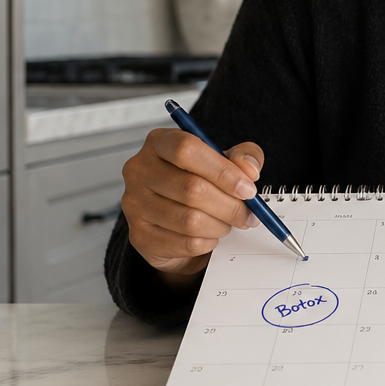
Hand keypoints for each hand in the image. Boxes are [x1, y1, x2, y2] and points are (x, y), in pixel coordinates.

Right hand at [121, 129, 264, 284]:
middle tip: (249, 214)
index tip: (248, 188)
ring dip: (220, 225)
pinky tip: (210, 235)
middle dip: (230, 206)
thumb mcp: (223, 161)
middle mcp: (139, 170)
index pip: (187, 149)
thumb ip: (242, 157)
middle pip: (192, 189)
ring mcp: (134, 204)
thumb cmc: (198, 181)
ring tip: (228, 223)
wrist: (170, 219)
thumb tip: (250, 170)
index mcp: (159, 143)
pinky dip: (208, 242)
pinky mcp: (139, 236)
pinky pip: (185, 243)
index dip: (223, 171)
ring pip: (190, 220)